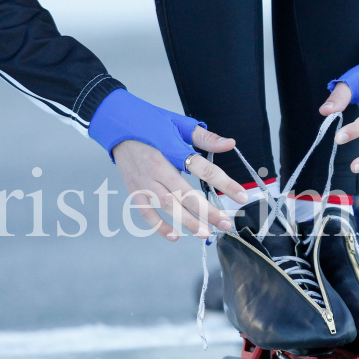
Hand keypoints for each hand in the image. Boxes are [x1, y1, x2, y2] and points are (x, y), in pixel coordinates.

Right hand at [113, 126, 247, 240]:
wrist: (116, 123)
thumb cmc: (149, 123)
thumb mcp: (178, 123)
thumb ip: (205, 137)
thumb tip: (230, 144)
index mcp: (172, 149)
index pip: (204, 169)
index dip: (225, 184)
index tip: (242, 197)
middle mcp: (158, 167)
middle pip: (186, 193)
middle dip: (207, 211)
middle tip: (225, 223)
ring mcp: (144, 180)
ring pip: (168, 205)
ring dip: (187, 221)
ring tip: (204, 233)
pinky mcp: (133, 189)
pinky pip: (146, 212)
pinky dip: (158, 226)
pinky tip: (174, 235)